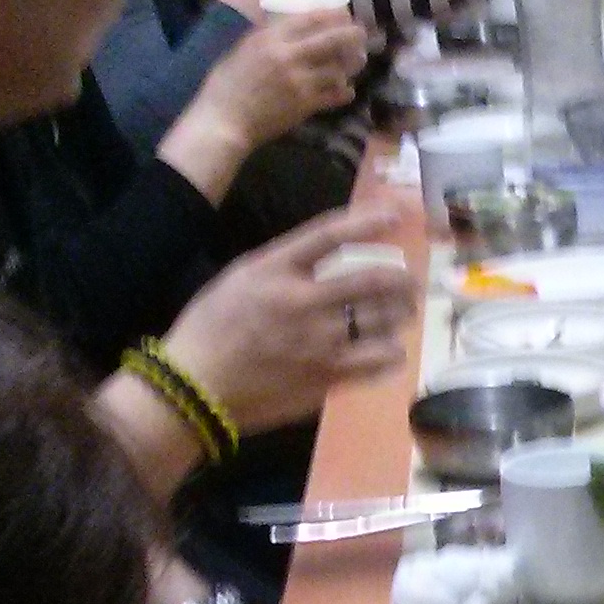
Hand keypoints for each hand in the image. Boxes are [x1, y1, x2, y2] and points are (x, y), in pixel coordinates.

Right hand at [158, 206, 417, 435]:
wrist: (195, 387)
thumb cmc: (209, 329)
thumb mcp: (239, 279)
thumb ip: (282, 266)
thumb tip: (324, 261)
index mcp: (276, 269)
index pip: (330, 235)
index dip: (367, 221)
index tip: (395, 216)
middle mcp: (303, 300)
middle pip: (374, 280)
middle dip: (403, 280)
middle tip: (409, 284)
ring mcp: (319, 341)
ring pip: (385, 321)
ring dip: (400, 315)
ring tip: (400, 315)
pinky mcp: (328, 377)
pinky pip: (380, 361)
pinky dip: (392, 353)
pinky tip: (388, 350)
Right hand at [178, 11, 370, 157]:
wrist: (224, 120)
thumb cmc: (226, 84)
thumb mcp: (243, 49)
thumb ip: (267, 38)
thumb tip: (289, 27)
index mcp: (270, 38)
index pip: (310, 18)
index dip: (333, 14)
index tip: (345, 12)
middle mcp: (288, 56)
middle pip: (331, 39)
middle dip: (352, 34)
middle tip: (362, 34)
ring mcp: (299, 81)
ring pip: (338, 68)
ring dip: (351, 65)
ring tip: (358, 62)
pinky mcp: (305, 104)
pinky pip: (335, 95)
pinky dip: (345, 92)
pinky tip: (347, 90)